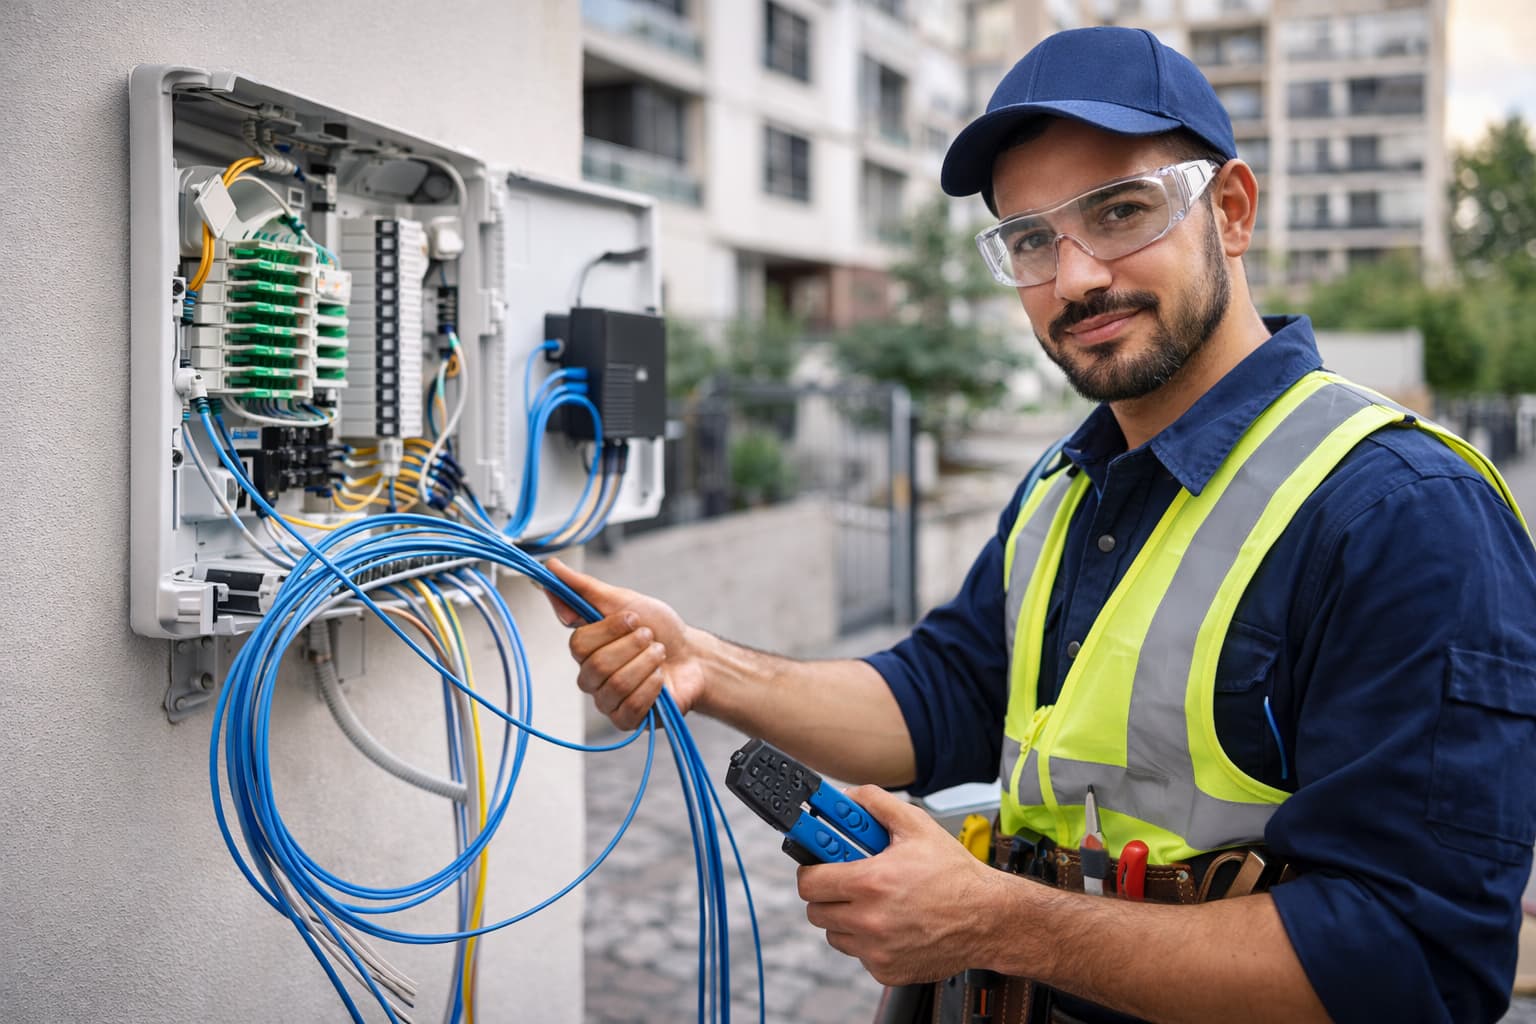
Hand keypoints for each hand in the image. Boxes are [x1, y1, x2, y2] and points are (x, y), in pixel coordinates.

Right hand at [543, 558, 706, 729]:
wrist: (694, 657)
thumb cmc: (658, 628)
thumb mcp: (624, 600)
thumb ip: (583, 588)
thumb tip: (550, 567)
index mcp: (586, 649)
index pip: (578, 643)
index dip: (609, 629)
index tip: (632, 618)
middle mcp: (591, 676)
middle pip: (597, 666)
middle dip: (633, 647)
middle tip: (650, 638)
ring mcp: (607, 700)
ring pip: (615, 686)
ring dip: (646, 664)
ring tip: (659, 655)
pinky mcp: (626, 720)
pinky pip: (630, 707)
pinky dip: (652, 688)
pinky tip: (661, 680)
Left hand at [796, 785, 1005, 984]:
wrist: (989, 918)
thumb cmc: (956, 875)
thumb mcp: (918, 826)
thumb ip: (877, 804)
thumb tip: (848, 796)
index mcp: (871, 883)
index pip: (810, 882)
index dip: (811, 870)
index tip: (818, 865)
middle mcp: (870, 921)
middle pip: (816, 911)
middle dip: (827, 894)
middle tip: (846, 882)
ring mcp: (877, 950)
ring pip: (835, 935)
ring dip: (845, 919)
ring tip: (873, 903)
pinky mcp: (886, 971)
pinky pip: (859, 954)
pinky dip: (868, 941)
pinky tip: (891, 924)